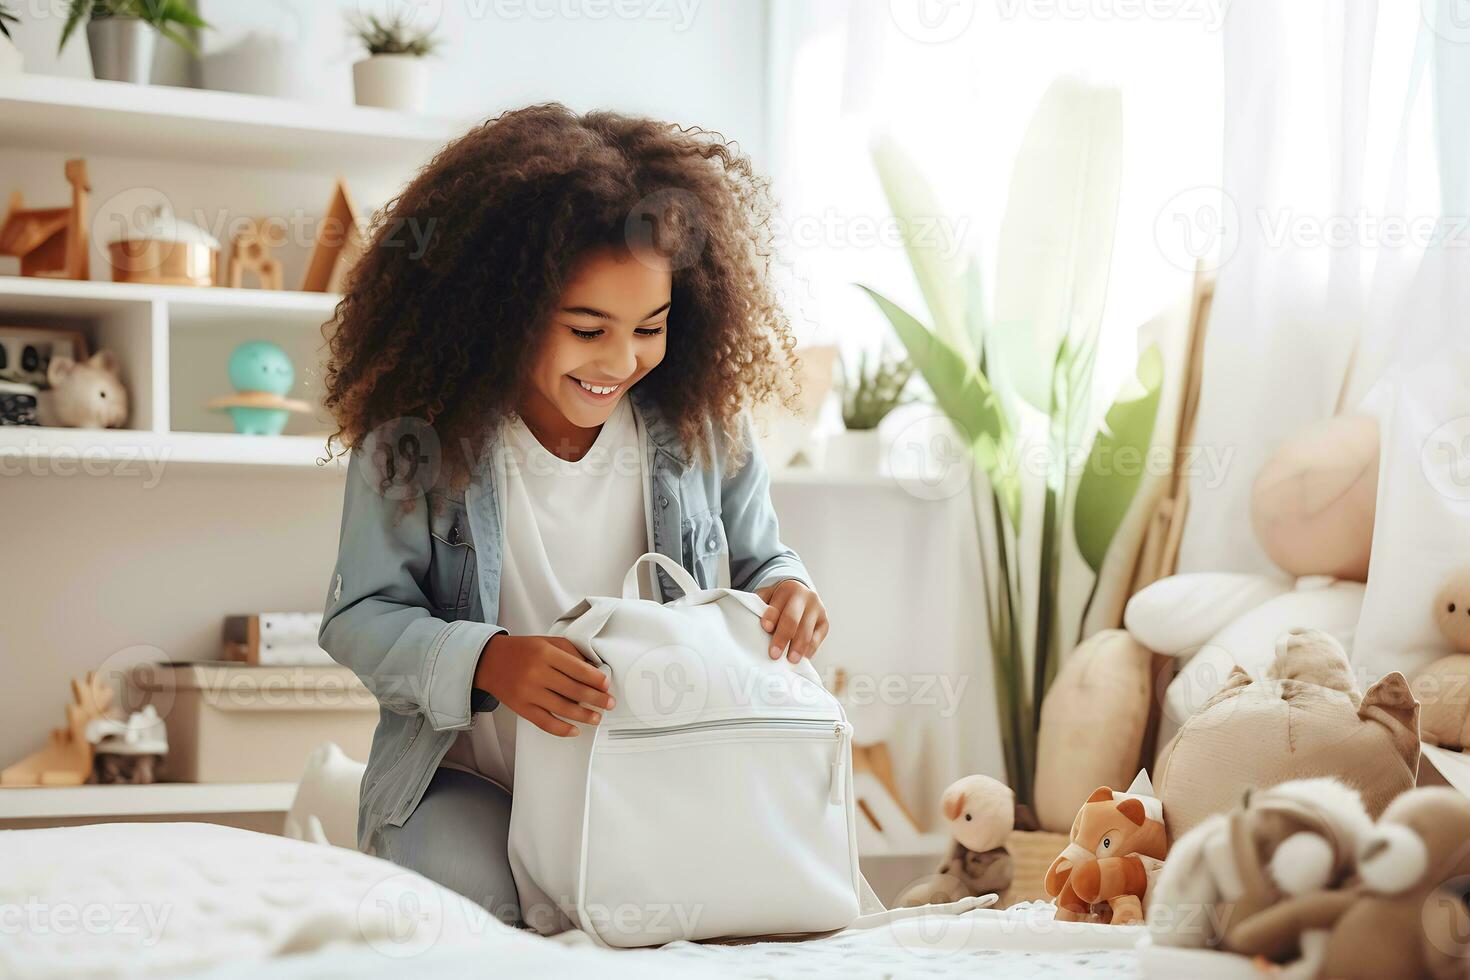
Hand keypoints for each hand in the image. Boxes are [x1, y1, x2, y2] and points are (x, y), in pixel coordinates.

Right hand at [473, 633, 614, 736]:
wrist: (489, 660)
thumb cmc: (522, 650)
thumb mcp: (546, 642)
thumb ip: (570, 652)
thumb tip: (593, 669)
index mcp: (545, 653)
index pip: (577, 669)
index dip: (595, 679)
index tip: (606, 685)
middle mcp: (537, 672)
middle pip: (574, 690)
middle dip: (596, 699)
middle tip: (609, 703)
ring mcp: (528, 692)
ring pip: (562, 708)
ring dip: (584, 716)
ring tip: (597, 717)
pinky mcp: (521, 707)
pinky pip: (545, 722)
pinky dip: (562, 729)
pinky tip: (575, 730)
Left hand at [754, 579, 828, 662]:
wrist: (799, 594)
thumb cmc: (779, 600)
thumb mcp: (768, 597)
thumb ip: (760, 606)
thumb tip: (753, 624)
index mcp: (788, 589)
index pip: (778, 605)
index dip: (771, 617)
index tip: (766, 628)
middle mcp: (805, 597)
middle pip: (792, 619)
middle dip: (782, 637)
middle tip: (774, 654)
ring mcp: (817, 609)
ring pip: (807, 631)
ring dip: (798, 647)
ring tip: (791, 660)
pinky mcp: (824, 622)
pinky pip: (817, 638)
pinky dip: (810, 649)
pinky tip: (803, 657)